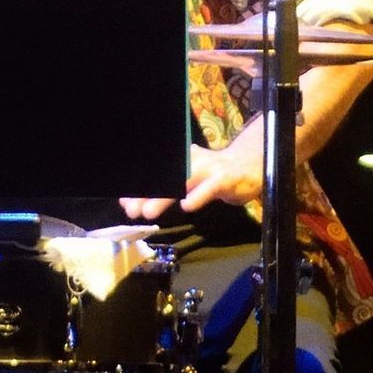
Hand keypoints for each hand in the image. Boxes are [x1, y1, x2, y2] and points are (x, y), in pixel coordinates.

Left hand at [118, 136, 268, 220]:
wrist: (248, 166)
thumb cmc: (213, 175)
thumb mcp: (188, 180)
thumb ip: (164, 191)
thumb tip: (133, 203)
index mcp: (181, 160)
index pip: (157, 173)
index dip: (139, 188)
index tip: (124, 202)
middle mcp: (191, 160)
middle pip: (165, 177)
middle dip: (146, 194)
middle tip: (130, 210)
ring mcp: (208, 167)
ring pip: (182, 181)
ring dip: (163, 197)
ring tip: (148, 212)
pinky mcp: (224, 178)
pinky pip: (209, 188)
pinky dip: (197, 197)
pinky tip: (187, 206)